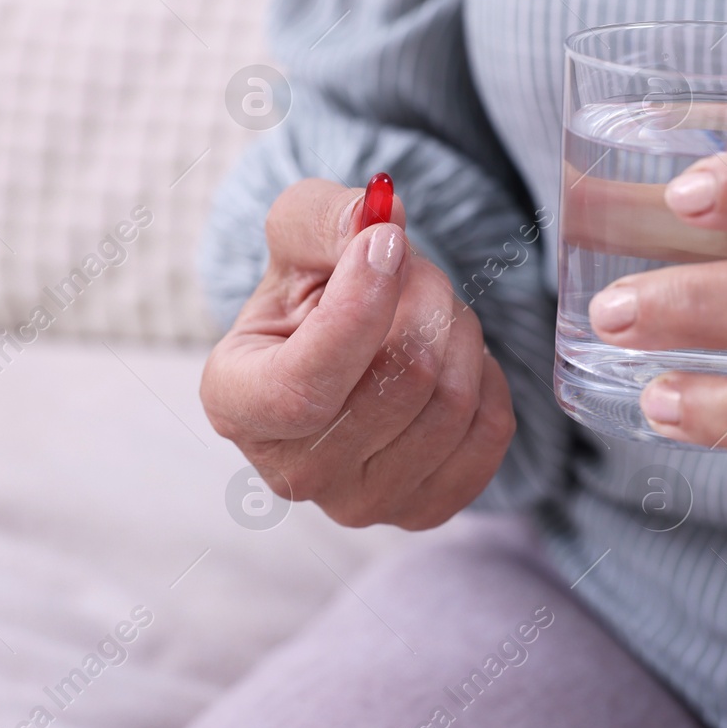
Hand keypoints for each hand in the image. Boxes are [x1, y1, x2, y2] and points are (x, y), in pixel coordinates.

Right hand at [200, 180, 514, 528]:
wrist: (344, 341)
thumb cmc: (310, 289)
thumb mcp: (297, 233)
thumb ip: (325, 216)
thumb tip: (379, 221)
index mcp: (237, 404)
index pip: (305, 387)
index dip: (361, 310)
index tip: (389, 243)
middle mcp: (293, 472)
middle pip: (402, 382)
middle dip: (425, 297)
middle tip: (412, 267)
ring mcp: (360, 504)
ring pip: (451, 402)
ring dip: (457, 328)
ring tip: (429, 308)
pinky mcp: (423, 510)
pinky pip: (489, 432)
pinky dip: (485, 377)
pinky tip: (451, 358)